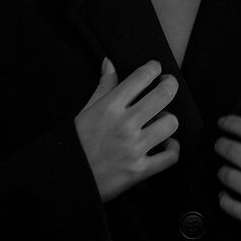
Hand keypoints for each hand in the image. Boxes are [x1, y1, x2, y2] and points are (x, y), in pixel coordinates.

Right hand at [75, 57, 179, 203]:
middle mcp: (125, 124)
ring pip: (171, 123)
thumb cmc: (75, 142)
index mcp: (110, 106)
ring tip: (161, 120)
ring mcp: (134, 148)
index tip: (156, 69)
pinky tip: (166, 144)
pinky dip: (172, 149)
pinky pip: (170, 156)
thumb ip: (103, 86)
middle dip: (170, 84)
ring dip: (168, 120)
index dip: (153, 68)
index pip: (141, 77)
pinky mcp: (140, 170)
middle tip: (168, 84)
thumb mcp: (86, 110)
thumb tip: (109, 63)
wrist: (67, 178)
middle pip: (164, 95)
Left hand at [215, 110, 240, 240]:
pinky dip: (225, 200)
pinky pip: (234, 208)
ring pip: (230, 178)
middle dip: (221, 145)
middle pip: (235, 151)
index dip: (232, 123)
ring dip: (222, 172)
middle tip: (220, 145)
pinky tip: (226, 196)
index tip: (224, 122)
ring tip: (225, 171)